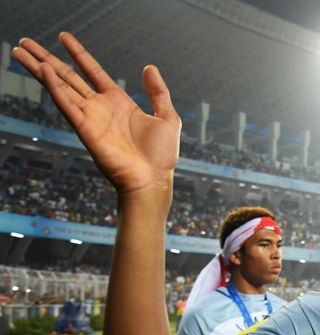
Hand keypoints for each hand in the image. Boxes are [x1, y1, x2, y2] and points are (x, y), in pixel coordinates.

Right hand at [11, 32, 180, 196]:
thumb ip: (158, 91)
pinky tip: (43, 71)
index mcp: (118, 102)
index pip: (92, 71)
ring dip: (39, 68)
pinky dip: (53, 87)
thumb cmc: (161, 156)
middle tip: (25, 43)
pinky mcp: (85, 129)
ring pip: (60, 87)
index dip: (78, 54)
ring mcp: (90, 117)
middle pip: (67, 76)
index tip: (63, 36)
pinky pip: (66, 104)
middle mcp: (100, 107)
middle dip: (46, 58)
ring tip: (20, 51)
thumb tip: (149, 67)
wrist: (153, 180)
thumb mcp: (167, 116)